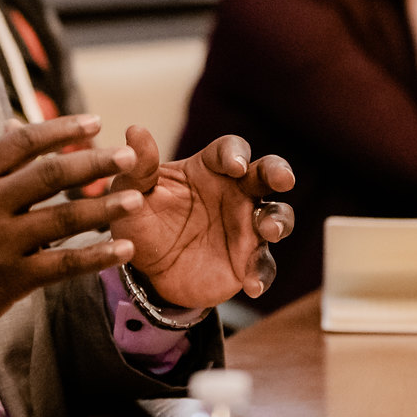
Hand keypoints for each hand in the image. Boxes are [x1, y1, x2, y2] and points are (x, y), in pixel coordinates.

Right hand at [0, 115, 147, 351]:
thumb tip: (12, 132)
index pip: (23, 142)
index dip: (62, 129)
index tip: (93, 122)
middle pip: (50, 175)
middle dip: (94, 162)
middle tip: (129, 155)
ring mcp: (0, 243)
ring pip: (64, 219)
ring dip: (105, 207)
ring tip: (137, 198)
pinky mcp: (10, 279)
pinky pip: (63, 265)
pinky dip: (97, 257)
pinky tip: (124, 250)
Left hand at [108, 128, 293, 307]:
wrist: (142, 267)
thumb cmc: (141, 217)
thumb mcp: (132, 193)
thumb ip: (139, 167)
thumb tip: (135, 130)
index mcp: (209, 169)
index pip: (231, 150)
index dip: (236, 154)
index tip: (234, 166)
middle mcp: (234, 193)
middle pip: (267, 174)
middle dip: (279, 173)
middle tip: (283, 179)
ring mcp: (245, 227)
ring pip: (278, 216)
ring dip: (279, 221)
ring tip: (268, 231)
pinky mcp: (247, 261)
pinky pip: (264, 266)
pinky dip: (262, 274)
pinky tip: (251, 286)